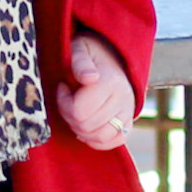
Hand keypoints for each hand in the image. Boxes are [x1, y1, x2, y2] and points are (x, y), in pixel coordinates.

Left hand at [55, 31, 134, 150]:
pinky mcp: (129, 123)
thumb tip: (89, 78)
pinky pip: (113, 142)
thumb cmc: (89, 54)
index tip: (63, 87)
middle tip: (68, 98)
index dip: (63, 102)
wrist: (112, 57)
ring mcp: (128, 113)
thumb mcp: (80, 49)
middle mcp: (123, 99)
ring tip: (77, 111)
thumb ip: (81, 62)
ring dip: (80, 129)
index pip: (79, 110)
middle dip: (69, 115)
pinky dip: (95, 139)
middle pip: (86, 126)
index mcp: (111, 81)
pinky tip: (86, 125)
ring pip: (99, 137)